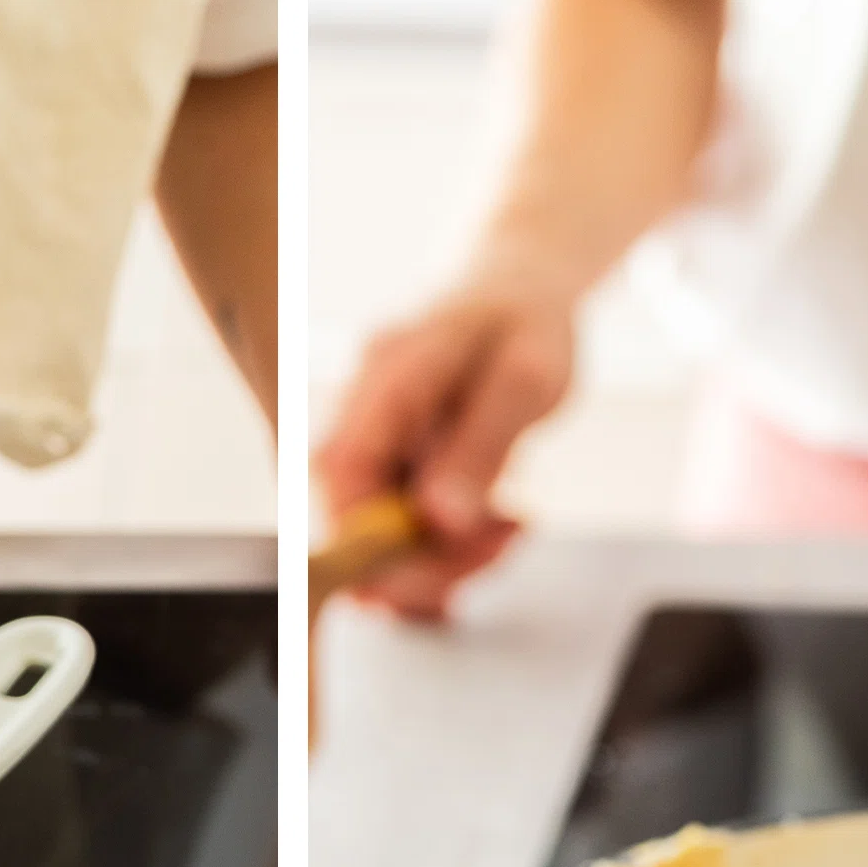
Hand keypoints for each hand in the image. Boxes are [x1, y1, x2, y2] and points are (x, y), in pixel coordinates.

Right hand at [309, 266, 582, 621]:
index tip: (427, 576)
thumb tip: (439, 520)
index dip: (366, 539)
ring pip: (382, 533)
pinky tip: (500, 525)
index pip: (341, 473)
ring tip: (512, 530)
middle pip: (354, 515)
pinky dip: (452, 543)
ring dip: (445, 556)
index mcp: (382, 381)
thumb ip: (480, 446)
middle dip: (421, 557)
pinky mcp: (395, 466)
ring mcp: (376, 445)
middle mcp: (364, 417)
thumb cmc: (525, 321)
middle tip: (501, 546)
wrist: (522, 290)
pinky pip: (406, 526)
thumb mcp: (523, 377)